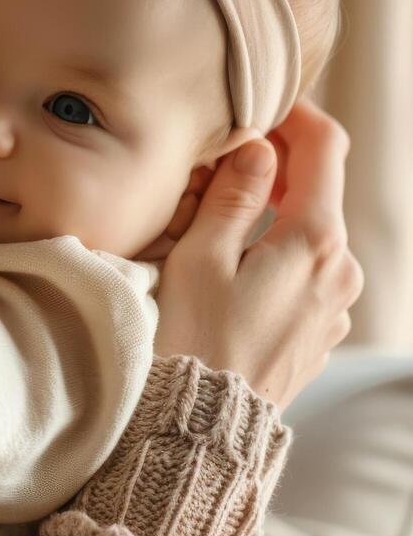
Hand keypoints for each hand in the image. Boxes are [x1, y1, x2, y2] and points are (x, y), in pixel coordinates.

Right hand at [154, 99, 362, 410]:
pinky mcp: (322, 327)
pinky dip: (279, 251)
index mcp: (313, 240)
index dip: (296, 115)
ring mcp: (335, 301)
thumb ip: (234, 194)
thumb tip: (258, 147)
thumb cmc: (194, 339)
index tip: (262, 108)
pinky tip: (236, 268)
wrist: (206, 427)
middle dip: (276, 168)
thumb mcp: (201, 256)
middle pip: (319, 190)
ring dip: (275, 213)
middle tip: (223, 167)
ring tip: (220, 222)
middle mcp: (339, 268)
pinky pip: (308, 269)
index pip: (324, 148)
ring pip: (312, 230)